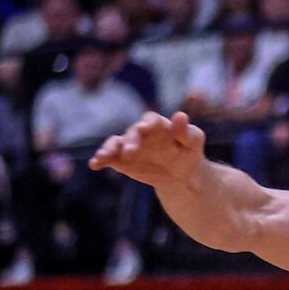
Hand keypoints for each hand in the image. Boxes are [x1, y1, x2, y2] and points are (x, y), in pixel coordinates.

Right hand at [90, 110, 207, 190]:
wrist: (180, 174)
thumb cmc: (188, 153)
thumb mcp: (193, 143)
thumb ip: (186, 132)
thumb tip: (180, 115)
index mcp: (158, 125)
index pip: (151, 120)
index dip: (147, 123)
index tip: (144, 127)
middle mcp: (140, 132)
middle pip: (132, 132)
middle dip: (131, 140)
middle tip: (131, 151)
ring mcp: (128, 145)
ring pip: (116, 143)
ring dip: (109, 148)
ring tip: (103, 156)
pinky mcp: (120, 159)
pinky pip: (109, 157)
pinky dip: (100, 159)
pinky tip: (95, 164)